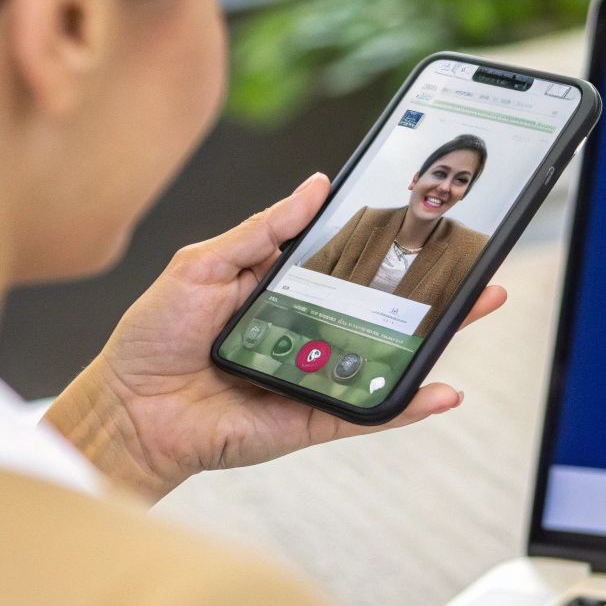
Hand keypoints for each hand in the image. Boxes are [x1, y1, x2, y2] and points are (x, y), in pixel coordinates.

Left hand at [42, 172, 506, 499]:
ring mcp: (317, 374)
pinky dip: (409, 404)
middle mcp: (308, 328)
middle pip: (383, 305)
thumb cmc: (152, 338)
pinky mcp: (315, 417)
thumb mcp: (203, 264)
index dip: (389, 242)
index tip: (430, 218)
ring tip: (477, 305)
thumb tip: (313, 188)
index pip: (349, 259)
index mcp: (284, 286)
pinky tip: (443, 389)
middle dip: (434, 284)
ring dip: (436, 335)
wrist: (128, 411)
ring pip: (387, 354)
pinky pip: (370, 411)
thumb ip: (262, 229)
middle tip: (476, 261)